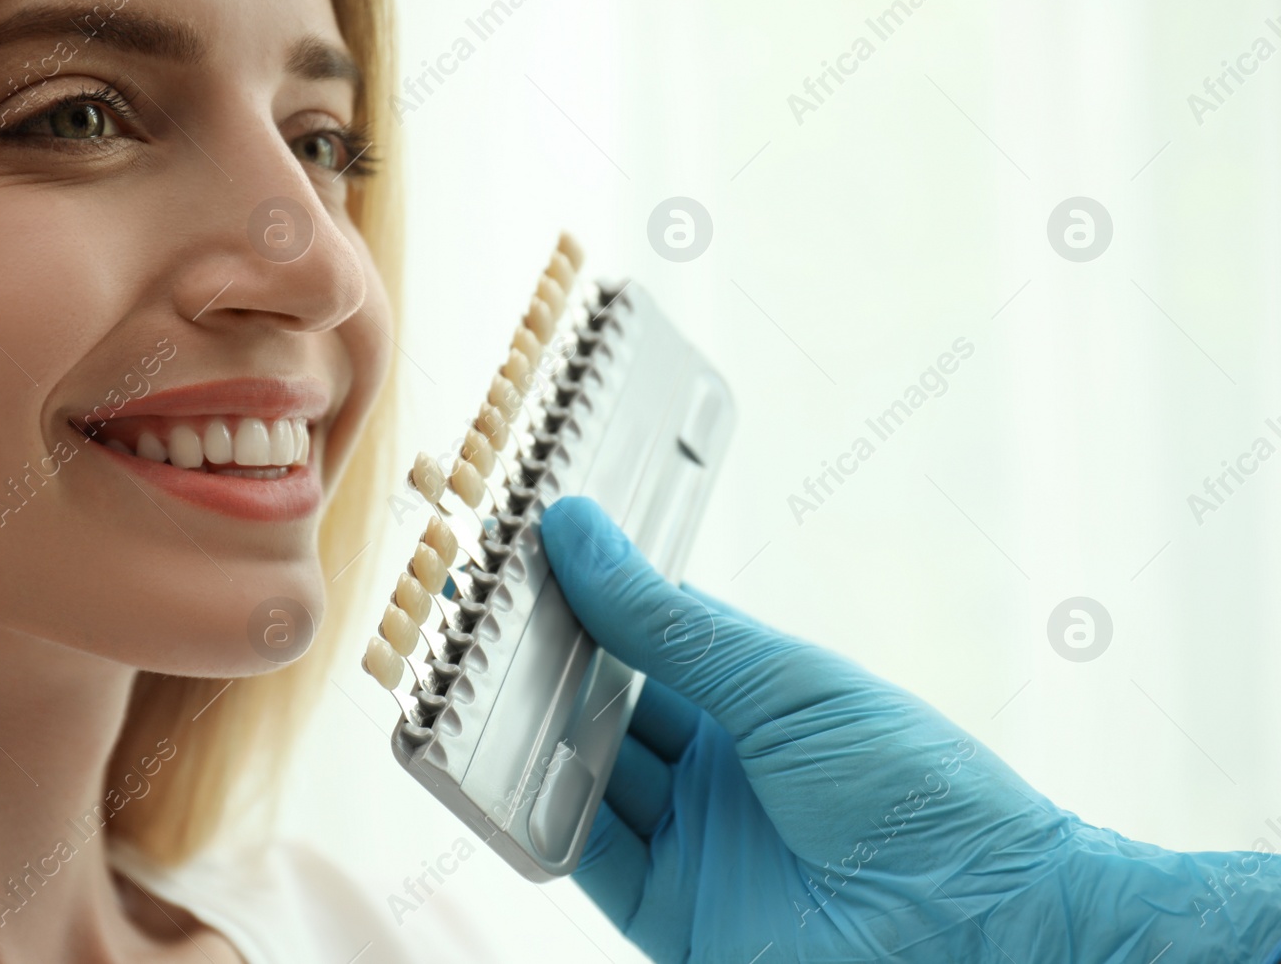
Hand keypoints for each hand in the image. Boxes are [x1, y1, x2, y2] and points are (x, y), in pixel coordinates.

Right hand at [540, 496, 1280, 962]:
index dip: (588, 600)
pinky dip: (545, 819)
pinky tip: (508, 776)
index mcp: (755, 699)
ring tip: (473, 686)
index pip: (648, 636)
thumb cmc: (913, 787)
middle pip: (607, 707)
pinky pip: (588, 859)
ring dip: (534, 739)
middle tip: (477, 623)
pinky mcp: (672, 914)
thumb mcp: (781, 685)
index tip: (521, 557)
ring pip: (586, 778)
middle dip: (547, 668)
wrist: (981, 926)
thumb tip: (576, 531)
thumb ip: (667, 622)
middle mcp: (717, 768)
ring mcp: (693, 840)